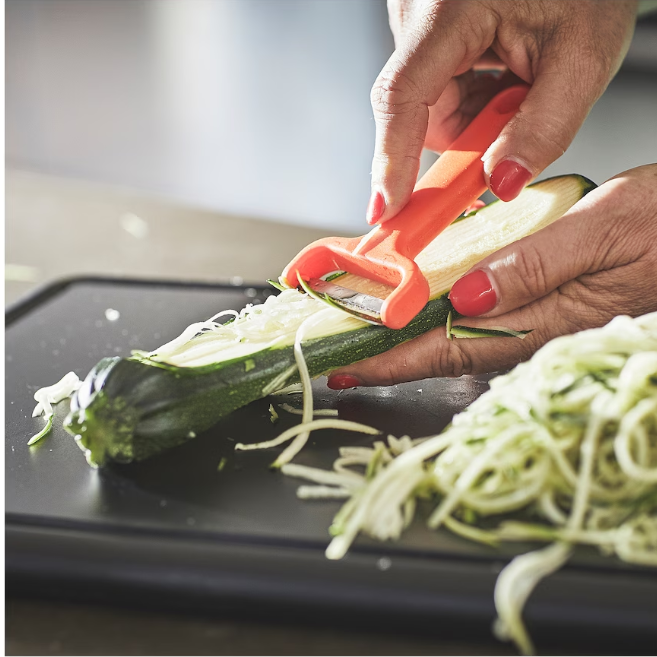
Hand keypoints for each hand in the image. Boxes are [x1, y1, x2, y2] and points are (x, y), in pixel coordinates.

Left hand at [329, 165, 656, 387]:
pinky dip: (442, 307)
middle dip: (389, 352)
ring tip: (366, 325)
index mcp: (545, 316)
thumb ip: (537, 265)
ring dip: (410, 332)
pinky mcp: (546, 300)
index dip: (394, 360)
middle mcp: (535, 325)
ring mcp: (540, 316)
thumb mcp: (605, 229)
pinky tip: (424, 298)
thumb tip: (467, 296)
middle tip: (340, 349)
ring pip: (460, 332)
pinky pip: (483, 312)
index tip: (349, 368)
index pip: (450, 348)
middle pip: (444, 348)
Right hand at [366, 0, 637, 223]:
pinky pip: (434, 96)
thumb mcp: (583, 57)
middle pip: (416, 113)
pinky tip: (500, 77)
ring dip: (471, 120)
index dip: (392, 161)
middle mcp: (420, 13)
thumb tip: (501, 184)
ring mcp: (418, 24)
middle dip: (464, 137)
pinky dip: (469, 104)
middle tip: (512, 124)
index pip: (403, 96)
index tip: (388, 209)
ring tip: (516, 85)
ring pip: (427, 110)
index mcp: (451, 8)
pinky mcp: (424, 35)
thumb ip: (545, 127)